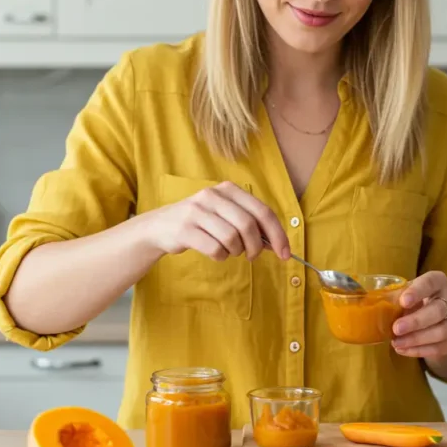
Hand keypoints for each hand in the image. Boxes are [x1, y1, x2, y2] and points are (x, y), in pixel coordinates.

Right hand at [142, 181, 289, 262]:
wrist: (161, 227)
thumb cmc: (201, 223)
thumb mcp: (225, 215)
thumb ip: (250, 225)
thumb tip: (277, 244)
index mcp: (228, 190)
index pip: (262, 211)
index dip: (277, 234)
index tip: (285, 253)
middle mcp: (213, 196)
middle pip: (248, 225)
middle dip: (256, 246)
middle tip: (253, 257)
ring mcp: (197, 211)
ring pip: (231, 238)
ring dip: (235, 251)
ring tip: (229, 251)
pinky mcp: (185, 229)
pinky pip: (214, 248)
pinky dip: (220, 256)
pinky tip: (215, 253)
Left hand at [391, 271, 446, 359]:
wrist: (435, 320)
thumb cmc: (415, 302)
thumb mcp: (405, 295)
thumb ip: (392, 297)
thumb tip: (369, 302)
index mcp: (438, 282)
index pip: (431, 282)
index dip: (418, 291)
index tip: (403, 301)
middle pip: (439, 310)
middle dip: (416, 321)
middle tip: (396, 329)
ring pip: (441, 332)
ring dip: (416, 339)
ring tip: (396, 343)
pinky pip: (440, 348)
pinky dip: (420, 350)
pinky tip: (403, 350)